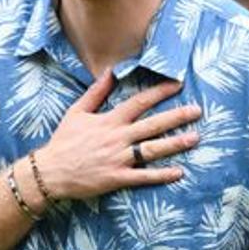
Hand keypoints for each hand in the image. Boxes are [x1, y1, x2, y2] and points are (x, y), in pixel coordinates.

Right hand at [35, 75, 201, 201]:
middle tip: (198, 111)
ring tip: (195, 138)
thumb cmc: (64, 141)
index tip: (178, 84)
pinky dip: (161, 175)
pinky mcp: (117, 178)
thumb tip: (110, 71)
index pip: (139, 102)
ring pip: (152, 149)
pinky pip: (143, 177)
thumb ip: (96, 92)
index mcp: (110, 120)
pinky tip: (179, 172)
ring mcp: (119, 159)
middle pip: (152, 124)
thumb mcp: (77, 112)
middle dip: (176, 116)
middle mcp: (117, 138)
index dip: (159, 92)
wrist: (51, 171)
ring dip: (175, 144)